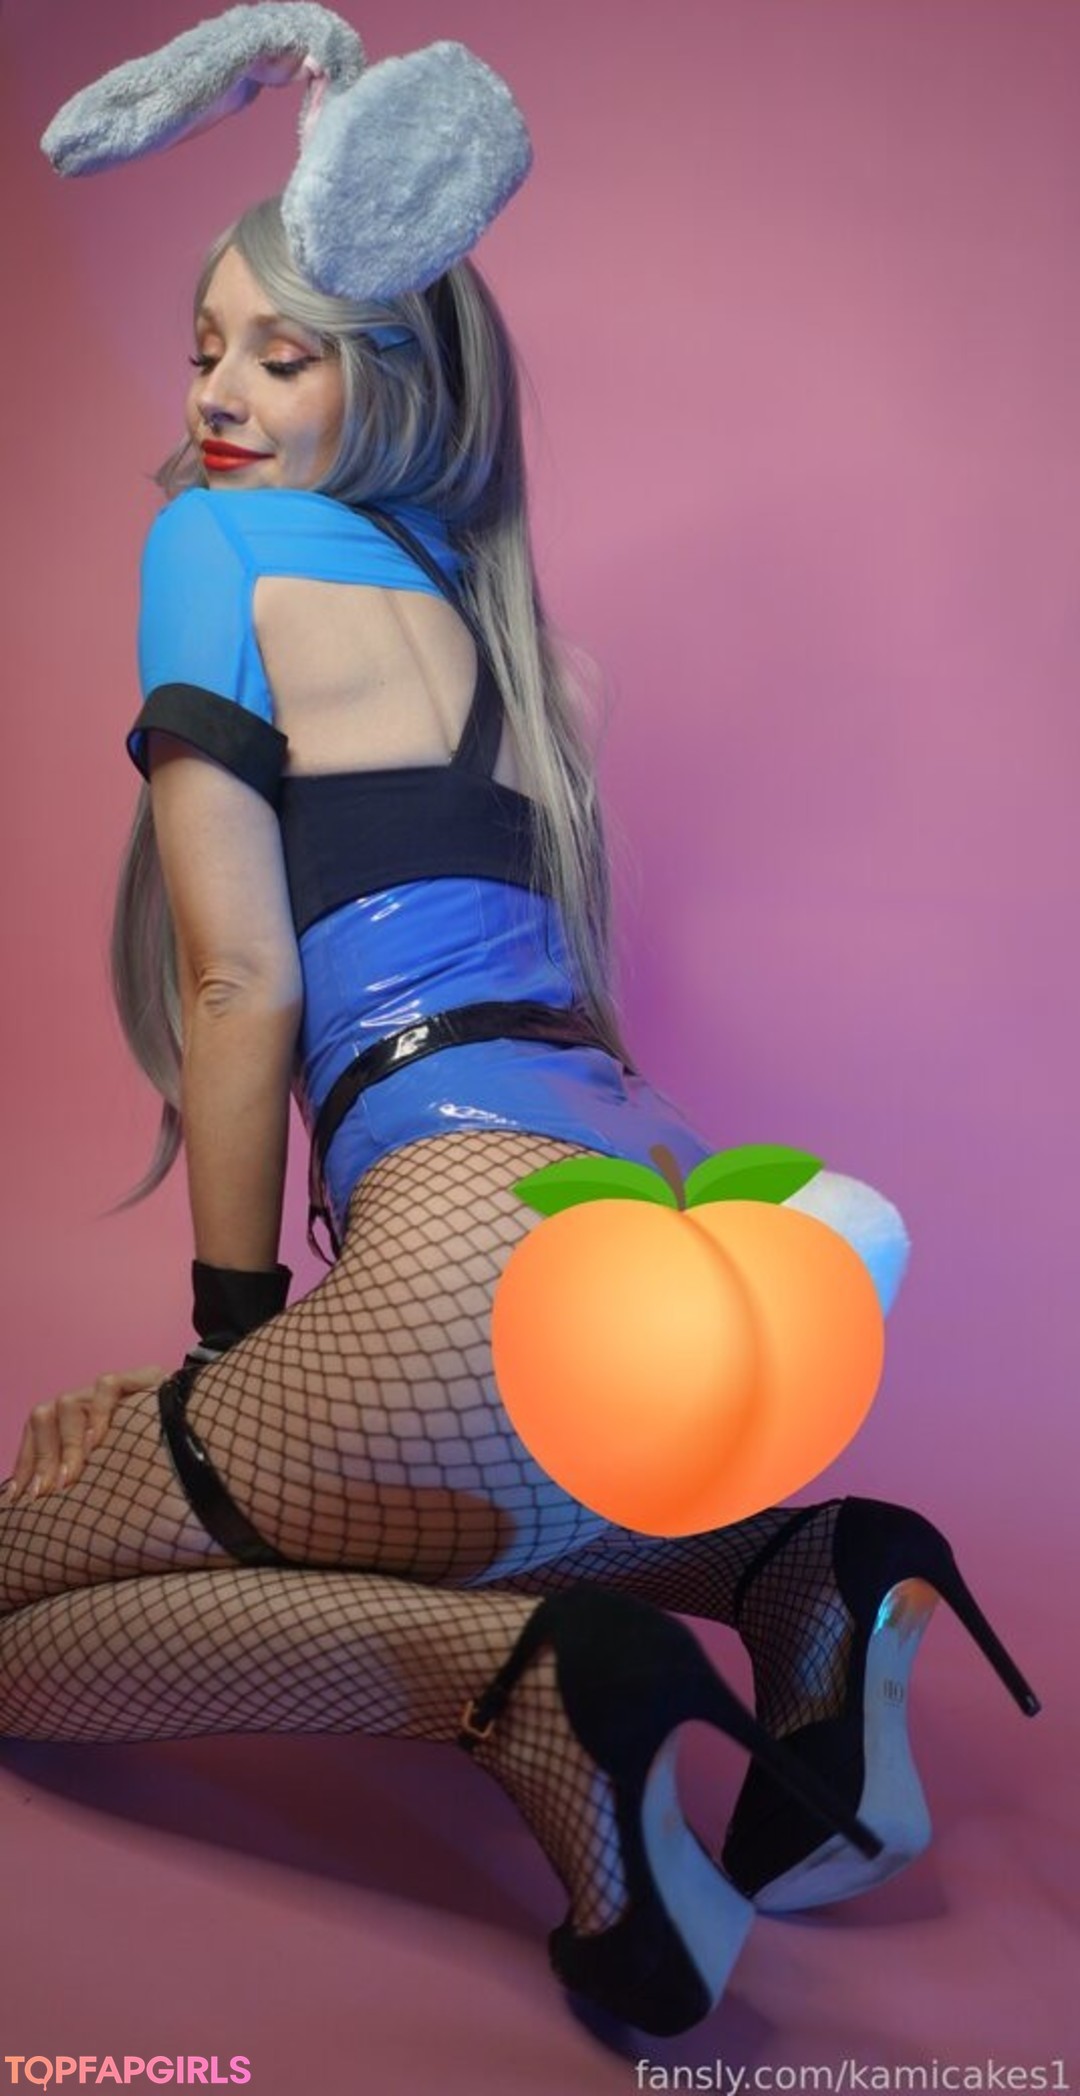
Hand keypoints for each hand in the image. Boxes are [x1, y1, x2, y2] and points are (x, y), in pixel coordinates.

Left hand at [2, 1366, 169, 1503]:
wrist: (205, 1417)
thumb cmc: (157, 1450)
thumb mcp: (116, 1466)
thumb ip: (89, 1478)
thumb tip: (53, 1510)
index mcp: (75, 1419)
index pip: (36, 1431)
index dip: (26, 1461)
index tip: (21, 1496)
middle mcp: (87, 1400)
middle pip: (44, 1417)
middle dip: (43, 1458)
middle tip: (49, 1493)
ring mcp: (110, 1389)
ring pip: (68, 1404)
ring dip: (67, 1445)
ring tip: (72, 1477)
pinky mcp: (139, 1377)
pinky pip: (107, 1387)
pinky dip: (98, 1413)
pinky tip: (99, 1440)